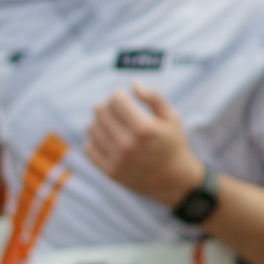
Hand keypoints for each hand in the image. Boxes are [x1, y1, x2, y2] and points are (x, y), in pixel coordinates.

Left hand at [83, 82, 202, 207]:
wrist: (175, 181)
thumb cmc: (173, 144)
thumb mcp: (171, 118)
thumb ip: (153, 97)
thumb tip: (132, 82)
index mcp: (144, 129)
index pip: (115, 99)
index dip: (119, 95)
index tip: (126, 99)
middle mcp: (128, 144)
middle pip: (99, 110)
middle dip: (108, 106)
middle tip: (119, 111)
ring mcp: (116, 160)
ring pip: (91, 127)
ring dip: (100, 122)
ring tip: (114, 125)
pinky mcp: (109, 172)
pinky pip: (88, 147)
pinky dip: (94, 140)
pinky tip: (108, 139)